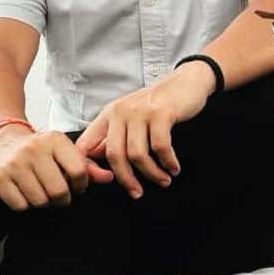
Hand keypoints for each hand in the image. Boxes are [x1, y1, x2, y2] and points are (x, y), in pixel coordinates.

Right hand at [0, 125, 113, 210]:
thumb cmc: (37, 148)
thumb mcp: (63, 150)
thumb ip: (87, 165)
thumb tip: (109, 178)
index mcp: (55, 139)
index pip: (79, 171)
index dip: (81, 185)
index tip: (76, 185)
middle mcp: (34, 149)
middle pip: (59, 191)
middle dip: (62, 198)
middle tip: (58, 193)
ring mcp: (14, 163)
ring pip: (40, 201)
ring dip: (44, 202)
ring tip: (41, 190)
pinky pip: (21, 206)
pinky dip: (26, 205)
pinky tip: (25, 192)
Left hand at [75, 61, 215, 198]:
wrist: (187, 81)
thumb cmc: (159, 104)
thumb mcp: (130, 116)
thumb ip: (113, 135)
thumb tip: (96, 158)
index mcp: (109, 115)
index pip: (86, 146)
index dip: (90, 169)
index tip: (106, 181)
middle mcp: (121, 112)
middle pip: (114, 155)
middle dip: (126, 179)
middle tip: (137, 192)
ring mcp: (141, 112)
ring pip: (137, 154)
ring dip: (152, 173)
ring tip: (163, 179)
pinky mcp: (161, 113)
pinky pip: (160, 147)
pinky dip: (168, 162)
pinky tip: (173, 167)